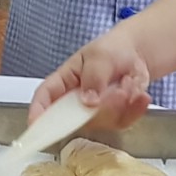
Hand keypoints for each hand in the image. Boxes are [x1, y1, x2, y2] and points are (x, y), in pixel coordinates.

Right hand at [30, 34, 151, 128]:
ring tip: (129, 82)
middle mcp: (75, 102)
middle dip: (103, 106)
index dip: (37, 112)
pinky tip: (139, 93)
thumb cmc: (111, 49)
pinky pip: (122, 123)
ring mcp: (94, 113)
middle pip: (78, 117)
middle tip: (120, 90)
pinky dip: (135, 108)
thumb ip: (93, 77)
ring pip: (103, 121)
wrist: (135, 55)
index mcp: (64, 81)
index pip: (45, 97)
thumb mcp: (100, 56)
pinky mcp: (112, 120)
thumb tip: (88, 102)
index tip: (35, 125)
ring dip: (122, 103)